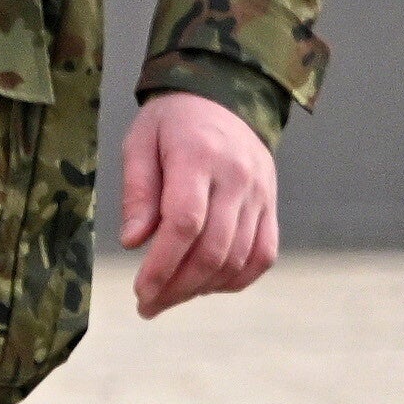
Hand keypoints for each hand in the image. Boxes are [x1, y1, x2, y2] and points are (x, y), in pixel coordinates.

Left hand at [117, 91, 281, 317]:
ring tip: (169, 298)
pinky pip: (264, 253)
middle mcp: (237, 178)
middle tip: (148, 306)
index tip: (140, 290)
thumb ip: (137, 191)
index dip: (163, 264)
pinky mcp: (271, 205)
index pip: (185, 222)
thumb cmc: (170, 123)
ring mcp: (260, 193)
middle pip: (214, 247)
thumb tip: (132, 241)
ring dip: (203, 287)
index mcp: (198, 157)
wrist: (222, 98)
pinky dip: (237, 278)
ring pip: (239, 256)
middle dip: (178, 286)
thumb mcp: (139, 143)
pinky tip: (207, 286)